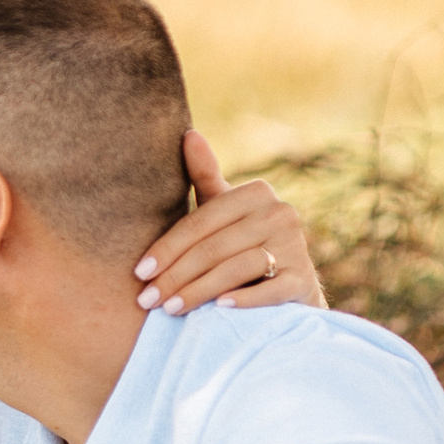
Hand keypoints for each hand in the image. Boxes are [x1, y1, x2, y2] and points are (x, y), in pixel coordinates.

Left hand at [136, 135, 325, 314]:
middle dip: (176, 276)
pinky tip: (218, 309)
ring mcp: (296, 246)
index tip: (140, 272)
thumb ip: (205, 176)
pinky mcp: (303, 278)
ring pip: (238, 267)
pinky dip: (244, 299)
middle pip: (215, 247)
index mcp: (257, 192)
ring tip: (171, 309)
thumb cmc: (243, 244)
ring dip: (200, 290)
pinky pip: (271, 289)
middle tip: (148, 299)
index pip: (201, 221)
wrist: (289, 285)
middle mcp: (281, 213)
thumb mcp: (223, 211)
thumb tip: (188, 134)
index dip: (167, 248)